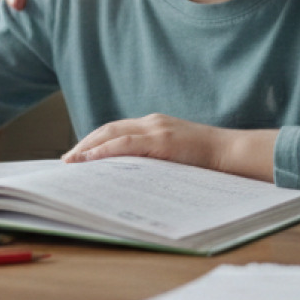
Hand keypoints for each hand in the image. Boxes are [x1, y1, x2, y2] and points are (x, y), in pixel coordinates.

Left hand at [63, 114, 276, 181]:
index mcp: (155, 125)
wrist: (232, 153)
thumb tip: (131, 177)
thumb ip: (155, 160)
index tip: (79, 155)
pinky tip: (90, 160)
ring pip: (112, 134)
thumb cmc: (208, 160)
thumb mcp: (176, 157)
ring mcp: (156, 129)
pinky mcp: (161, 140)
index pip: (117, 130)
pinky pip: (125, 144)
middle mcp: (152, 122)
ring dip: (88, 147)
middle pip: (108, 129)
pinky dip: (104, 150)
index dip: (95, 141)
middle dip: (85, 144)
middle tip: (68, 160)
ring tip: (72, 161)